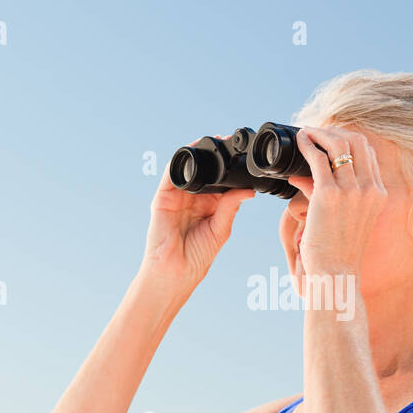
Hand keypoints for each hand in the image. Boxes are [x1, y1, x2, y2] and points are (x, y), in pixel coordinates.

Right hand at [141, 148, 253, 287]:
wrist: (176, 270)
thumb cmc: (197, 256)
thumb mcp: (220, 229)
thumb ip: (230, 207)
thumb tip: (249, 190)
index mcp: (209, 206)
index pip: (220, 182)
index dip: (230, 169)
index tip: (243, 157)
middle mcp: (193, 199)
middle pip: (205, 171)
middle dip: (216, 157)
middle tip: (230, 142)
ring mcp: (178, 197)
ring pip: (188, 169)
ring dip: (200, 154)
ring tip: (214, 141)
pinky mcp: (163, 197)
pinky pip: (171, 174)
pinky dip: (181, 160)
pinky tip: (192, 151)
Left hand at [287, 125, 385, 276]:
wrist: (336, 272)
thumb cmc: (338, 250)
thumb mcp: (348, 219)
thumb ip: (332, 195)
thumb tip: (302, 177)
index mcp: (378, 194)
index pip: (368, 152)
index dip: (348, 139)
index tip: (330, 138)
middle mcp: (369, 188)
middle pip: (356, 141)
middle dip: (335, 131)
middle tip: (317, 133)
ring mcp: (351, 190)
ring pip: (337, 143)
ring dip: (319, 133)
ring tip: (306, 133)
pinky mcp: (329, 195)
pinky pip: (317, 158)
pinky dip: (308, 144)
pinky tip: (301, 141)